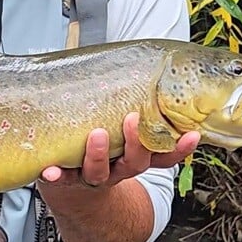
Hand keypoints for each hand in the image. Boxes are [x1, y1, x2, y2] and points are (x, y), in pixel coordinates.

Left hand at [39, 112, 199, 192]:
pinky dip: (56, 175)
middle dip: (136, 142)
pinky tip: (48, 170)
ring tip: (97, 135)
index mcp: (138, 155)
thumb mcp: (122, 126)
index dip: (180, 148)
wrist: (73, 185)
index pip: (166, 154)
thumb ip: (133, 101)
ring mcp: (95, 176)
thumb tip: (145, 56)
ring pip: (101, 172)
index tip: (193, 134)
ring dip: (99, 155)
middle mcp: (120, 168)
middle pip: (136, 162)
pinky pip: (63, 180)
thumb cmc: (104, 141)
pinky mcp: (68, 181)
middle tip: (132, 119)